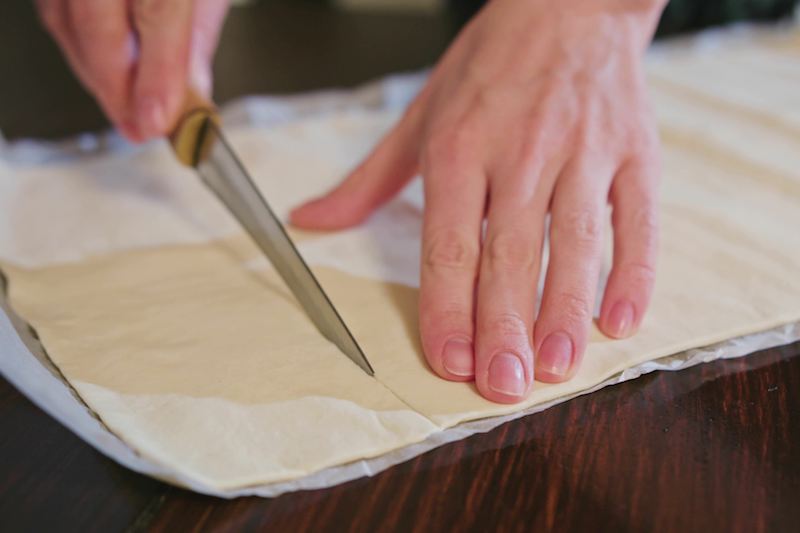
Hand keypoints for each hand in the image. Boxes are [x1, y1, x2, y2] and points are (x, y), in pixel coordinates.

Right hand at [36, 0, 229, 140]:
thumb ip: (196, 37)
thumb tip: (192, 95)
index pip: (158, 9)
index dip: (157, 72)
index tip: (159, 120)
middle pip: (98, 18)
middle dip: (118, 85)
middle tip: (140, 127)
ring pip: (66, 17)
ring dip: (95, 72)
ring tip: (125, 108)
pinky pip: (55, 7)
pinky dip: (78, 45)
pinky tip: (103, 71)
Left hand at [292, 0, 665, 402]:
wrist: (571, 1)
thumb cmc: (489, 65)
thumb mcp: (420, 113)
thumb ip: (368, 179)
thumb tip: (308, 221)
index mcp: (459, 147)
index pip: (449, 243)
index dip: (447, 307)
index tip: (447, 362)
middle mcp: (520, 153)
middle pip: (510, 253)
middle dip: (505, 327)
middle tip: (503, 386)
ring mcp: (583, 152)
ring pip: (575, 243)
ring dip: (566, 310)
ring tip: (557, 367)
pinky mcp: (635, 152)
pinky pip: (638, 219)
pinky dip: (634, 271)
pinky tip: (620, 319)